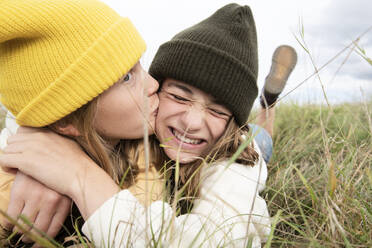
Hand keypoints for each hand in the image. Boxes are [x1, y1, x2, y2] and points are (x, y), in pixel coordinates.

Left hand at [0, 127, 118, 218]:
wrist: (82, 176)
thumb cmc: (80, 166)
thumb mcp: (71, 145)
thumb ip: (58, 141)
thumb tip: (54, 145)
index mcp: (49, 132)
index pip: (24, 130)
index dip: (23, 142)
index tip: (27, 152)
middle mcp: (39, 136)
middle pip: (13, 139)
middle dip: (15, 151)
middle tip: (21, 162)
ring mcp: (32, 147)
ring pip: (7, 149)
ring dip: (11, 159)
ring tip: (19, 169)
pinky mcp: (26, 161)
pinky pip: (3, 160)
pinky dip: (7, 167)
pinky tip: (16, 173)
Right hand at [5, 171, 70, 245]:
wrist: (46, 153)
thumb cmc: (56, 175)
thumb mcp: (63, 191)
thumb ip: (59, 207)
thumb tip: (48, 231)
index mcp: (63, 203)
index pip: (52, 230)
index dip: (43, 241)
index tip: (38, 246)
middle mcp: (51, 201)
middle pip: (37, 231)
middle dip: (30, 238)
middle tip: (26, 240)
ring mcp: (35, 196)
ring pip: (23, 226)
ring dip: (20, 233)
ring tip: (19, 233)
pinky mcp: (20, 191)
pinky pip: (11, 216)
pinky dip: (8, 224)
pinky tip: (10, 224)